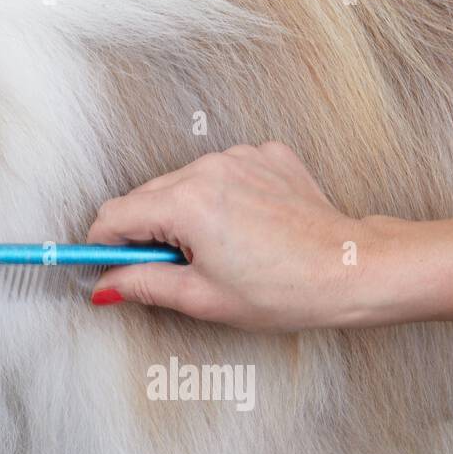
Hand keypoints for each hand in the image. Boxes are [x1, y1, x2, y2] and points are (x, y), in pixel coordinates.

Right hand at [85, 142, 368, 331]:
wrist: (349, 269)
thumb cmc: (284, 290)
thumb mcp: (203, 297)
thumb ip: (144, 285)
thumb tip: (105, 285)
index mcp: (187, 203)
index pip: (115, 216)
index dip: (103, 246)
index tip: (105, 266)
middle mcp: (210, 168)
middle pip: (147, 197)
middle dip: (147, 233)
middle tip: (173, 271)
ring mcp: (241, 156)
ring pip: (184, 183)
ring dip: (185, 214)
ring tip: (220, 252)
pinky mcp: (266, 155)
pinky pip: (224, 174)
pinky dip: (223, 198)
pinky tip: (247, 229)